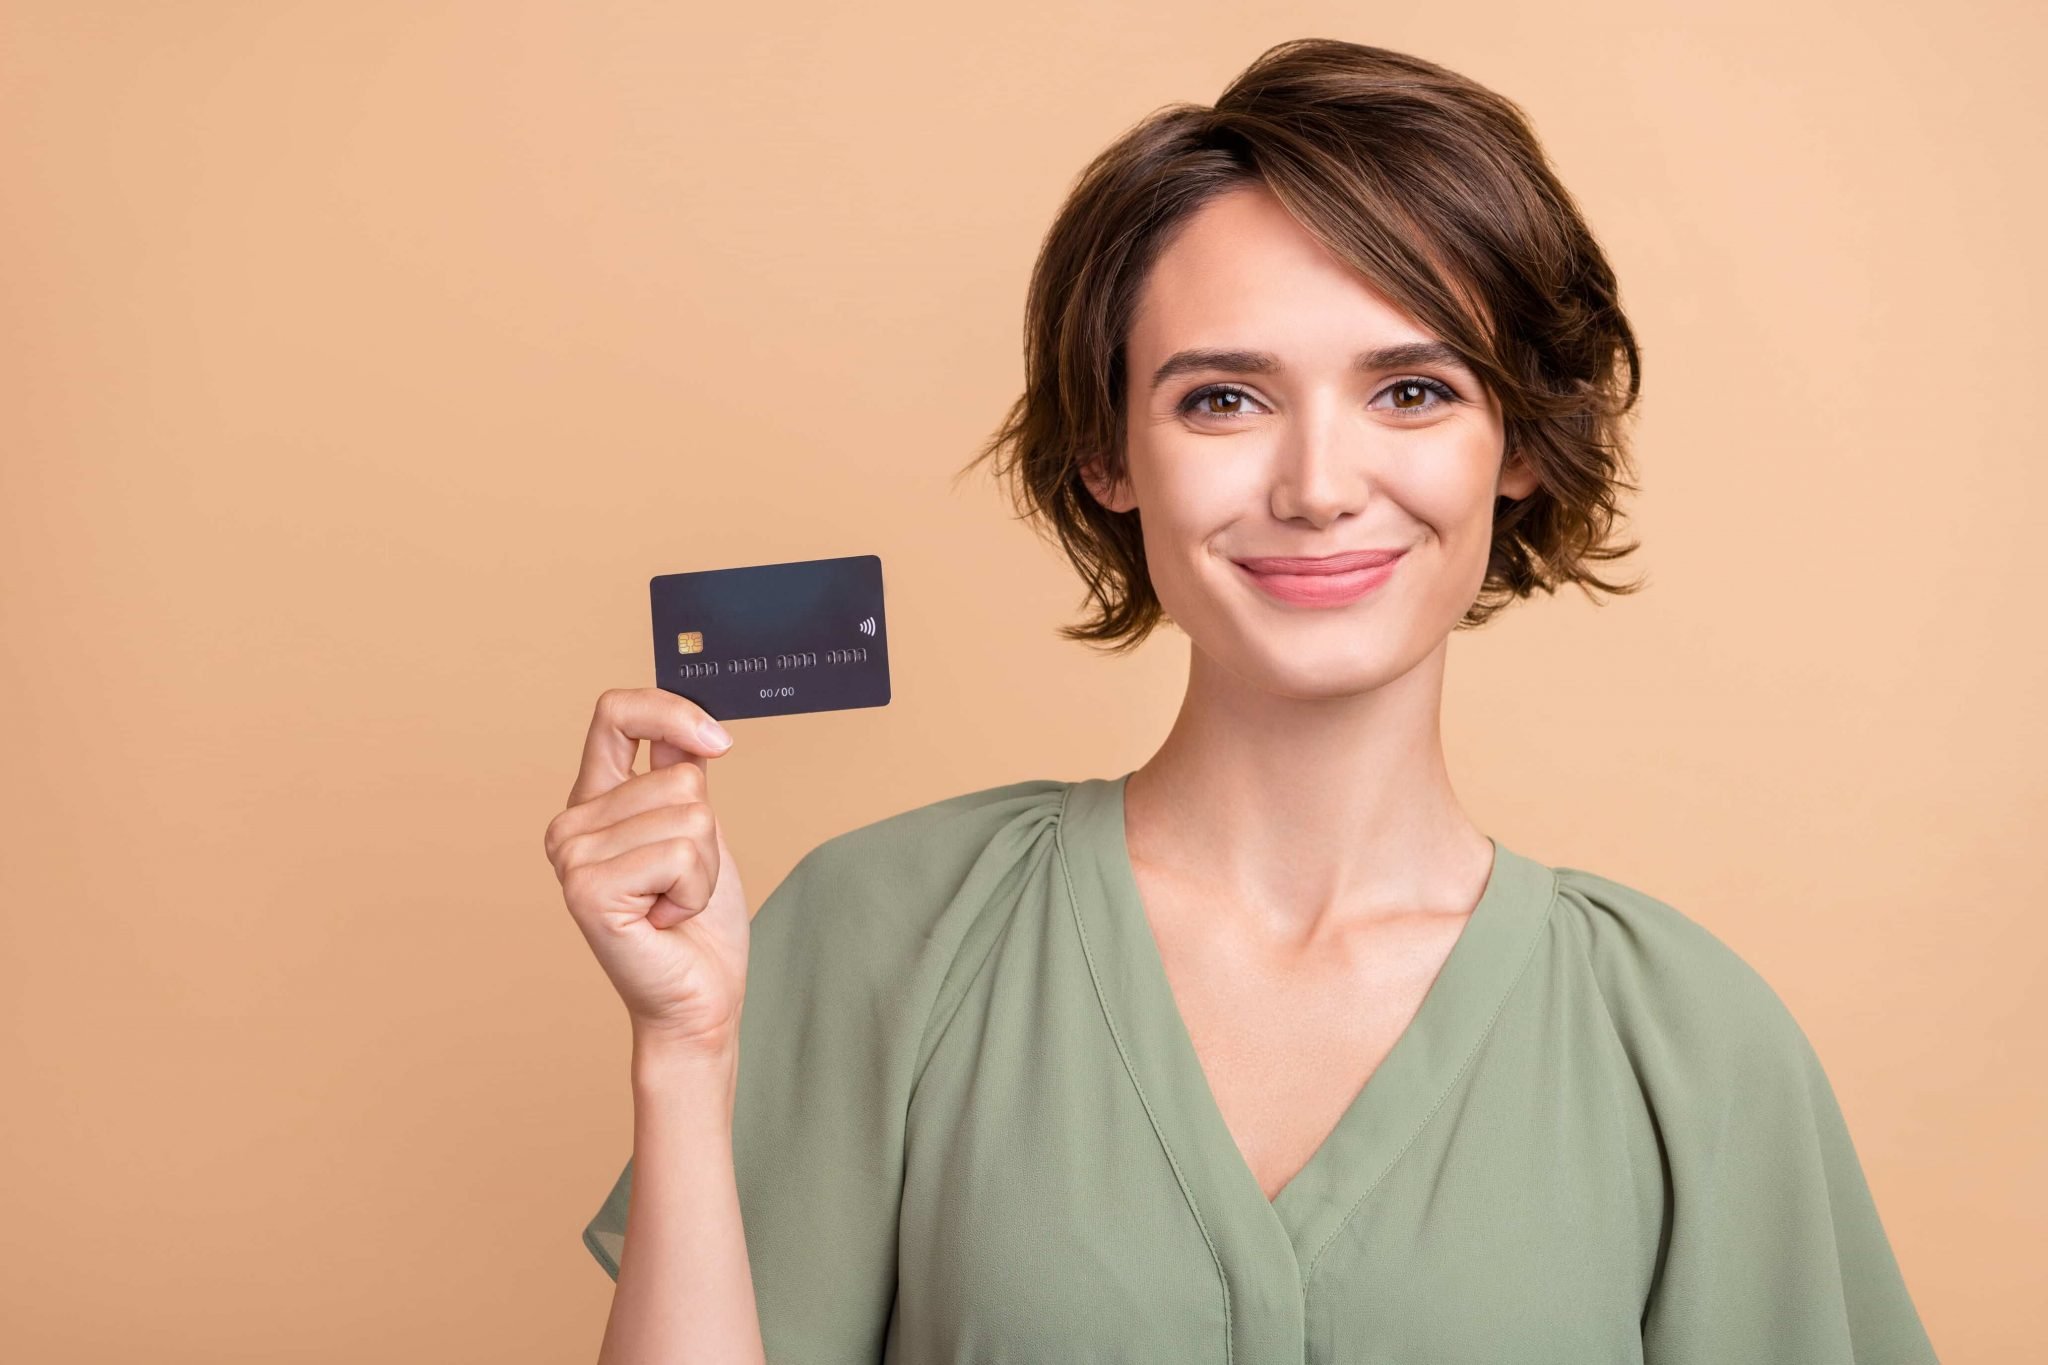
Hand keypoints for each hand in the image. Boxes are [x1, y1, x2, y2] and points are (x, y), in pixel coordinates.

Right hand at [545, 687, 749, 1057]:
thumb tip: (693, 726)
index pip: (616, 713)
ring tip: (673, 904)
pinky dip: (695, 890)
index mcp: (593, 800)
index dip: (670, 712)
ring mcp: (572, 856)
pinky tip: (666, 919)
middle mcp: (572, 824)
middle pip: (678, 777)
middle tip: (681, 884)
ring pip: (688, 815)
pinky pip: (681, 853)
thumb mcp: (697, 831)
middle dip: (707, 834)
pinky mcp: (588, 889)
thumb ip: (679, 775)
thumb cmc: (699, 923)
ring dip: (703, 868)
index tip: (718, 745)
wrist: (699, 999)